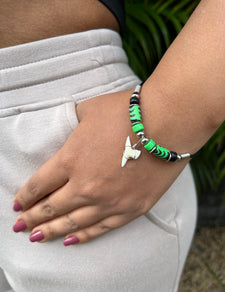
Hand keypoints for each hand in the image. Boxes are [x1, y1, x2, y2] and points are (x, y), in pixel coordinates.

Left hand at [12, 89, 186, 244]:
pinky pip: (102, 228)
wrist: (166, 123)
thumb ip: (74, 124)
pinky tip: (71, 240)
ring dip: (51, 231)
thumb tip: (71, 129)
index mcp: (71, 160)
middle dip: (32, 218)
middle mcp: (86, 186)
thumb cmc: (127, 112)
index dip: (25, 197)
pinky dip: (84, 236)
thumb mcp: (89, 111)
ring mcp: (109, 201)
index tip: (17, 205)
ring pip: (73, 223)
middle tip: (18, 226)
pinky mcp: (131, 208)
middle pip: (51, 208)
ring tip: (37, 238)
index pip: (39, 185)